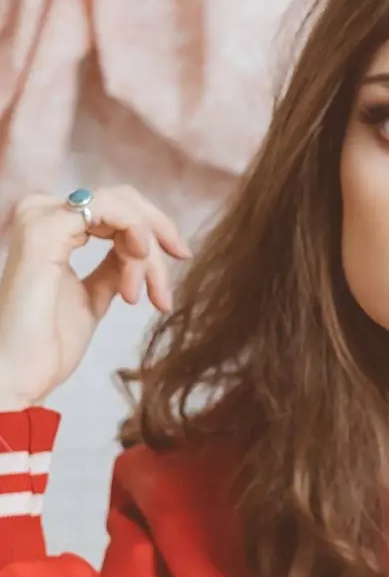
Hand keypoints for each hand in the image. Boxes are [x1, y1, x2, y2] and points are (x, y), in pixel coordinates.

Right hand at [0, 187, 190, 410]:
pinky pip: (111, 210)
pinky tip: (136, 275)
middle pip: (123, 199)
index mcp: (49, 227)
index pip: (115, 205)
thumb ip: (113, 267)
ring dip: (147, 250)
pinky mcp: (45, 230)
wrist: (18, 377)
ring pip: (123, 206)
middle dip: (159, 232)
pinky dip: (136, 237)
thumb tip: (138, 250)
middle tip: (177, 265)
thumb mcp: (93, 295)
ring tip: (147, 293)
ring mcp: (41, 218)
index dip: (155, 226)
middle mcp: (41, 213)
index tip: (181, 255)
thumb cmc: (49, 343)